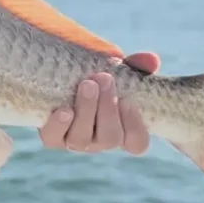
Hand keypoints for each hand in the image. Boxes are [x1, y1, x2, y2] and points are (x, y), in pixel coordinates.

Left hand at [38, 52, 159, 155]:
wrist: (59, 75)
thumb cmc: (96, 75)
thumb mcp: (117, 68)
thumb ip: (136, 65)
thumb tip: (151, 59)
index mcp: (120, 130)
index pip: (136, 143)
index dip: (135, 126)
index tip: (128, 100)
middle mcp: (98, 140)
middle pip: (109, 138)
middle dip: (107, 109)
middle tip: (104, 79)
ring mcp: (75, 140)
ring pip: (82, 138)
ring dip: (86, 110)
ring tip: (87, 85)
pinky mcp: (52, 136)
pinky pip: (54, 138)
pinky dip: (59, 125)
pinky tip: (64, 109)